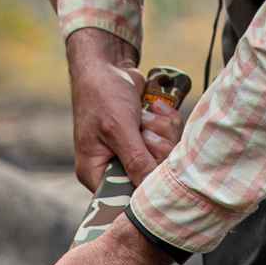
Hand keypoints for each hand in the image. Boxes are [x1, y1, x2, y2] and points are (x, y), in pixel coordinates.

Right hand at [66, 28, 181, 188]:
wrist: (107, 65)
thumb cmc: (102, 95)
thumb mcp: (118, 129)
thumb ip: (136, 161)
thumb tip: (148, 194)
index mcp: (96, 174)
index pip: (125, 199)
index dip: (144, 187)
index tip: (154, 164)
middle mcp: (114, 168)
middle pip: (150, 179)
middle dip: (156, 149)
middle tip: (145, 131)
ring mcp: (132, 154)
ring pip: (164, 159)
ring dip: (162, 132)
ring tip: (146, 115)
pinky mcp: (147, 141)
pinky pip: (170, 141)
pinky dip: (166, 123)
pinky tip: (154, 110)